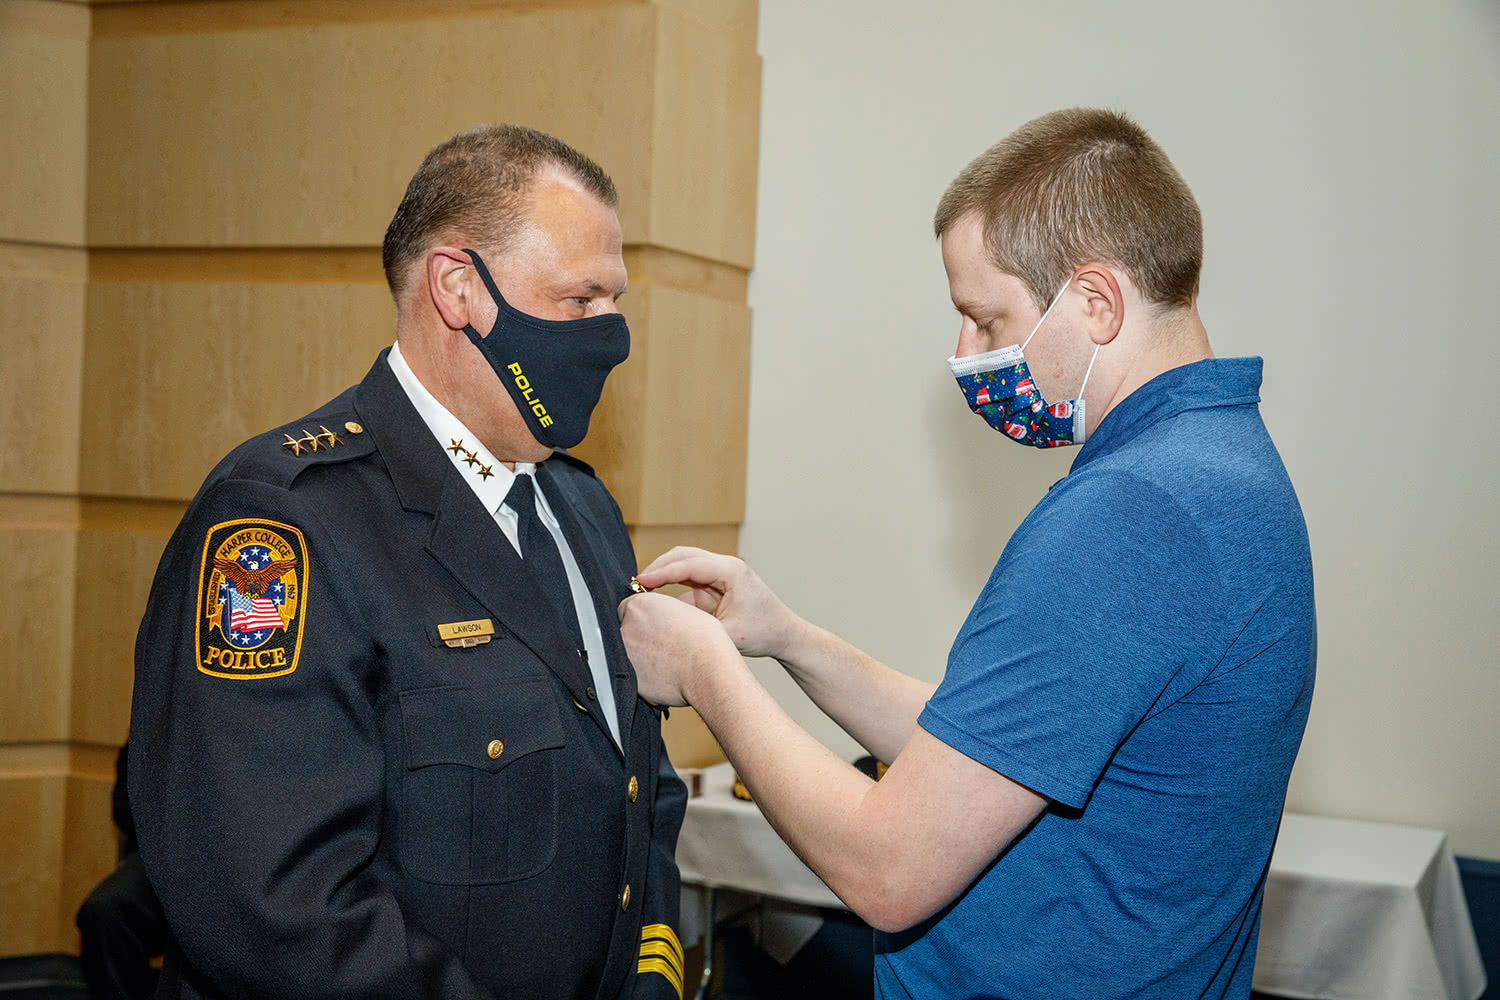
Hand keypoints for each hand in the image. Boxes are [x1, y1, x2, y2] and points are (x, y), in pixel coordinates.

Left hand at [618, 592, 741, 706]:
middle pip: (624, 630)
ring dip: (640, 656)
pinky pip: (635, 675)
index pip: (628, 609)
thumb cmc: (703, 639)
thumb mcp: (682, 610)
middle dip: (638, 636)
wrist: (708, 668)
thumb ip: (660, 613)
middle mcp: (626, 629)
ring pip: (628, 654)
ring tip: (666, 660)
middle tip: (662, 644)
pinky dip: (646, 676)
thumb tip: (656, 619)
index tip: (654, 625)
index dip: (642, 617)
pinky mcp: (631, 679)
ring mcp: (626, 655)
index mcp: (637, 605)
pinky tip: (665, 674)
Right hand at [635, 547, 800, 658]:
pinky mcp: (714, 584)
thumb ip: (697, 627)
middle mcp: (725, 565)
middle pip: (683, 555)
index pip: (688, 564)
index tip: (639, 581)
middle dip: (658, 568)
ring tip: (640, 590)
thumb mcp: (729, 634)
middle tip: (634, 584)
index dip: (661, 572)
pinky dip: (671, 585)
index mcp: (731, 570)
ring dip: (663, 574)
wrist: (784, 634)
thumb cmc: (764, 632)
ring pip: (683, 564)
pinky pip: (687, 579)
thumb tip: (665, 622)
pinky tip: (655, 599)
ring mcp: (719, 573)